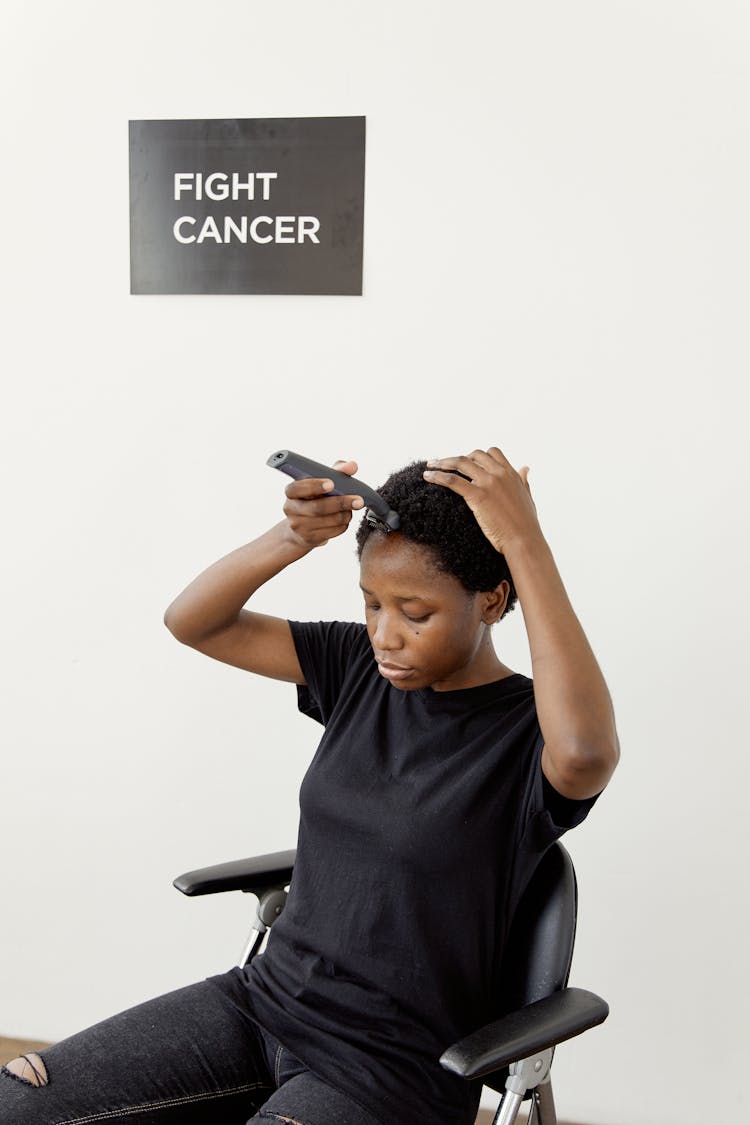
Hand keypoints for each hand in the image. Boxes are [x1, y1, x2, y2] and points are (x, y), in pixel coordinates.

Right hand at [282, 460, 363, 548]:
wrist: (302, 526)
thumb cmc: (315, 498)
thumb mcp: (322, 482)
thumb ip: (337, 471)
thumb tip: (352, 466)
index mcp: (291, 492)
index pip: (298, 487)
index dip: (314, 485)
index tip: (331, 483)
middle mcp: (291, 509)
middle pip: (317, 508)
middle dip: (340, 503)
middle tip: (359, 500)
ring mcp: (298, 526)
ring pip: (327, 521)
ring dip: (345, 514)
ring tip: (352, 509)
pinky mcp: (308, 538)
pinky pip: (332, 532)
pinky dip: (343, 525)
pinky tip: (344, 519)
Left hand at [423, 447, 541, 555]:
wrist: (523, 540)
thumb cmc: (526, 524)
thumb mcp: (527, 496)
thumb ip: (523, 480)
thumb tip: (525, 467)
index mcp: (511, 473)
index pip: (492, 453)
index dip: (477, 455)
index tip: (467, 462)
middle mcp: (499, 474)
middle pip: (474, 455)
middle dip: (458, 457)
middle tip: (444, 464)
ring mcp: (488, 483)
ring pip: (460, 463)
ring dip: (443, 462)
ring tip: (430, 466)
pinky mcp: (478, 496)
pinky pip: (452, 480)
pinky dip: (438, 476)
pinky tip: (428, 477)